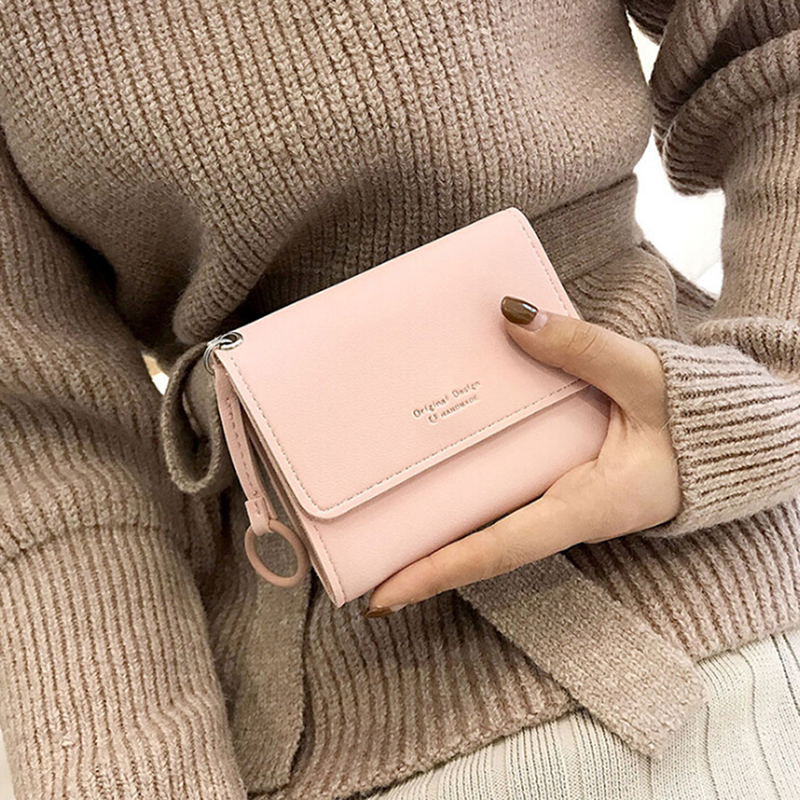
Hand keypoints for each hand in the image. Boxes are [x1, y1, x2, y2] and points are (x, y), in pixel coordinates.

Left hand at [364, 296, 680, 616]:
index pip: (498, 548)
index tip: (383, 594)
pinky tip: (433, 468)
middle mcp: (560, 514)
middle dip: (420, 559)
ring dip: (435, 528)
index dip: (438, 572)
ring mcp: (554, 500)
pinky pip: (501, 493)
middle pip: (478, 545)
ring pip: (486, 522)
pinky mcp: (554, 481)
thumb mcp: (642, 375)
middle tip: (356, 564)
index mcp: (585, 507)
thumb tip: (511, 318)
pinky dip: (465, 491)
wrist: (721, 438)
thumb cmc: (693, 418)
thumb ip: (581, 348)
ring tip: (374, 524)